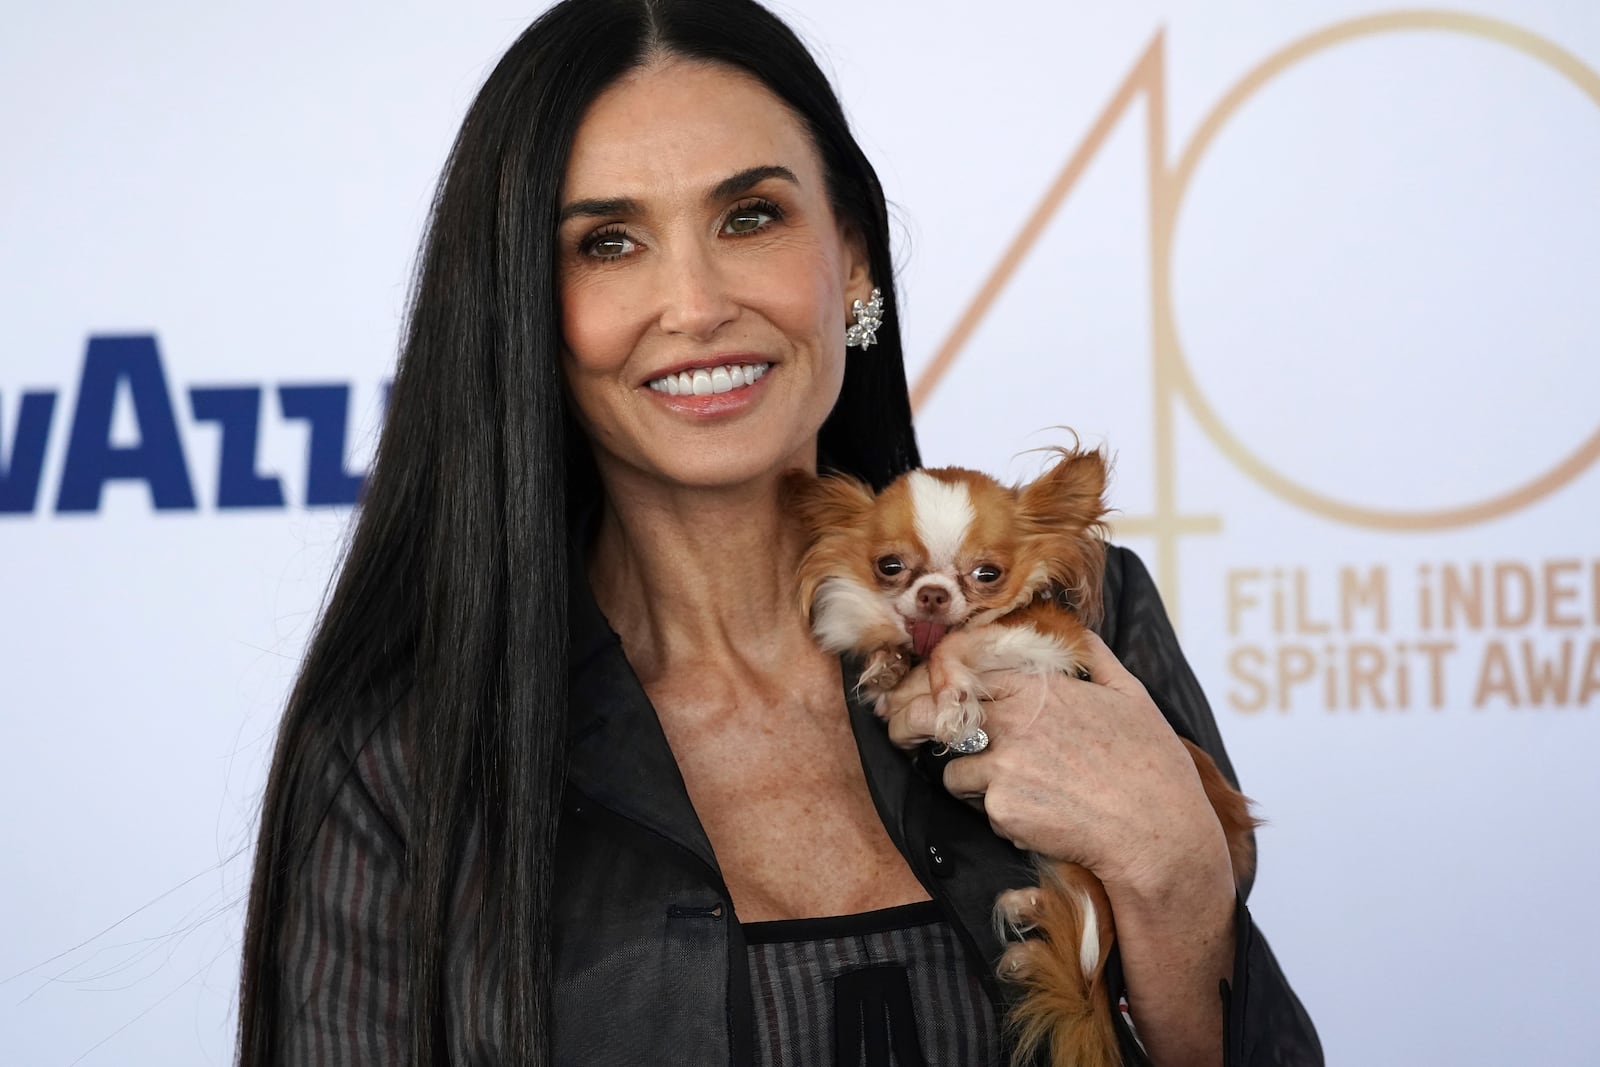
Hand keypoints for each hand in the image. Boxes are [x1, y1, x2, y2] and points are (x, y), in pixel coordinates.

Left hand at [880, 631, 1228, 897]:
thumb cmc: (1151, 765)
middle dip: (904, 719)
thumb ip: (1093, 654)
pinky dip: (1001, 813)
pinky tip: (1040, 814)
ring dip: (971, 777)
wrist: (1157, 833)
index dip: (928, 677)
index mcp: (1035, 686)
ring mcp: (1002, 764)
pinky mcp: (1000, 808)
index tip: (917, 686)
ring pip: (954, 766)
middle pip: (927, 712)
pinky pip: (982, 807)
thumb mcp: (1129, 693)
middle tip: (898, 728)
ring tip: (1019, 787)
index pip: (956, 666)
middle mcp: (1010, 719)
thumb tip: (1076, 628)